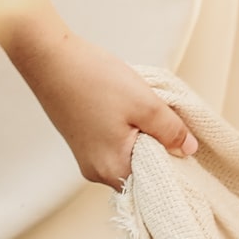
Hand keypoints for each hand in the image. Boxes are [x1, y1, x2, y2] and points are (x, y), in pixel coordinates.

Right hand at [1, 12, 196, 188]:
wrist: (49, 58)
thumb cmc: (93, 79)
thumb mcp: (145, 103)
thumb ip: (171, 130)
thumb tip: (189, 149)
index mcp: (114, 170)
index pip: (157, 180)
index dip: (175, 161)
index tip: (184, 140)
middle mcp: (98, 173)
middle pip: (143, 170)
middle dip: (159, 147)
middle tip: (167, 120)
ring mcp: (88, 160)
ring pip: (130, 156)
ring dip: (143, 137)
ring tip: (144, 112)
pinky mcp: (83, 145)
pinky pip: (115, 146)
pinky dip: (127, 132)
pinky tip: (128, 111)